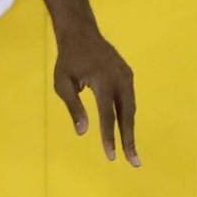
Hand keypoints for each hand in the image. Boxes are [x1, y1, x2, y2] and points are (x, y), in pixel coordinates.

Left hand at [53, 31, 138, 165]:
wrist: (81, 33)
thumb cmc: (68, 60)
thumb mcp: (63, 84)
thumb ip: (74, 108)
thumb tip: (83, 133)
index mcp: (103, 82)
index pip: (108, 116)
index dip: (109, 138)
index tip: (111, 157)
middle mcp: (120, 79)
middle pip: (127, 116)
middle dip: (129, 140)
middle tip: (133, 163)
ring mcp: (127, 76)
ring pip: (131, 109)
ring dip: (131, 130)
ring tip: (131, 152)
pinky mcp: (128, 75)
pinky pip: (129, 100)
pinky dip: (128, 116)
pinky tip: (126, 131)